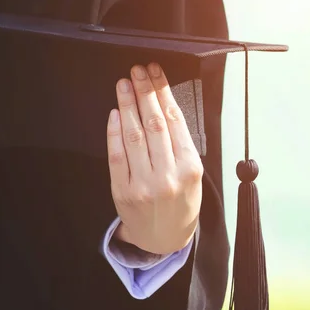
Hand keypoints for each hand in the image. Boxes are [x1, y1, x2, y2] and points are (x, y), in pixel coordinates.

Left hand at [106, 63, 202, 254]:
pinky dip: (114, 132)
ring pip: (134, 135)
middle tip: (137, 71)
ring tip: (124, 84)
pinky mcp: (122, 191)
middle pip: (155, 123)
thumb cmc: (182, 203)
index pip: (175, 121)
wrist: (165, 239)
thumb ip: (182, 146)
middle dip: (145, 93)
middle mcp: (168, 175)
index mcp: (190, 168)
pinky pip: (117, 156)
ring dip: (128, 105)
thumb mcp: (195, 176)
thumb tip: (165, 107)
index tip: (156, 74)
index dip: (163, 93)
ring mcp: (143, 184)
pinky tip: (115, 113)